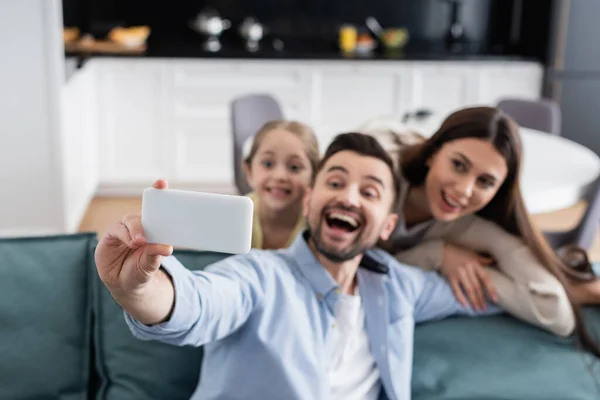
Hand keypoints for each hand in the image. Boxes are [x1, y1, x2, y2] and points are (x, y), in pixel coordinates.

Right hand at [95, 179, 172, 297]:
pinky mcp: (111, 236)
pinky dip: (125, 236)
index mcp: (153, 227)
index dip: (158, 192)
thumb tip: (167, 247)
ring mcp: (124, 229)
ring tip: (141, 242)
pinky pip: (117, 230)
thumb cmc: (141, 270)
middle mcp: (138, 225)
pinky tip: (131, 243)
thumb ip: (156, 254)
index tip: (162, 183)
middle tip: (155, 218)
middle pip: (143, 212)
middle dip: (148, 211)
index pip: (155, 207)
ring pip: (130, 221)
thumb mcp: (150, 264)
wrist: (125, 285)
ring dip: (137, 229)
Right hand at [441, 243, 497, 309]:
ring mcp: (459, 273)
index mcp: (475, 264)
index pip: (485, 278)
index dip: (490, 289)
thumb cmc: (458, 252)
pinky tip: (464, 305)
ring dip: (473, 300)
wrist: (441, 251)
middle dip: (481, 299)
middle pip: (477, 286)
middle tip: (484, 309)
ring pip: (468, 289)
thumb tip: (494, 260)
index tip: (495, 299)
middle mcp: (468, 269)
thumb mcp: (472, 254)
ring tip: (477, 309)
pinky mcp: (450, 277)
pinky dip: (460, 297)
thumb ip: (483, 259)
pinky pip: (456, 289)